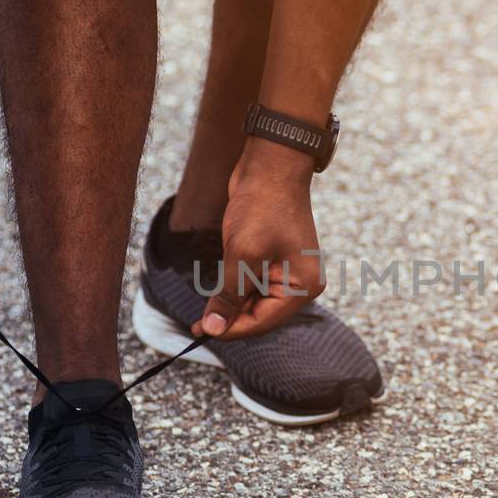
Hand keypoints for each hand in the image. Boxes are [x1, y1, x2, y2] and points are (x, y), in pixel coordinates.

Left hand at [194, 141, 322, 339]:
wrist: (270, 165)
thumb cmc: (263, 206)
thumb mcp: (243, 255)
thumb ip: (229, 295)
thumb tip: (213, 328)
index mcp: (302, 286)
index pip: (263, 322)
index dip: (231, 329)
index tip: (201, 331)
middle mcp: (300, 283)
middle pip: (260, 314)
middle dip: (229, 318)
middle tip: (195, 324)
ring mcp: (287, 271)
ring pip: (253, 301)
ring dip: (229, 304)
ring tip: (203, 308)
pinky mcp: (273, 259)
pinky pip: (252, 284)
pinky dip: (234, 288)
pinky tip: (215, 290)